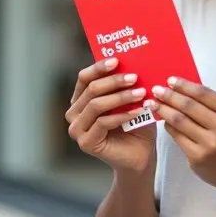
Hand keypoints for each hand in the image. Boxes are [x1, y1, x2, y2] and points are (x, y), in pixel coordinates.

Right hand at [65, 58, 155, 172]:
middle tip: (135, 77)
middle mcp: (74, 114)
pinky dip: (123, 114)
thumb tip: (134, 62)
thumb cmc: (135, 125)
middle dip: (114, 81)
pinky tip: (139, 110)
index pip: (84, 78)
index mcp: (81, 100)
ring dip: (121, 97)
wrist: (140, 155)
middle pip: (91, 90)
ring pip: (96, 105)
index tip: (117, 61)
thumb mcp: (130, 101)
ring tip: (141, 92)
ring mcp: (77, 130)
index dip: (98, 67)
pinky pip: (103, 122)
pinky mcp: (86, 143)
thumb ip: (126, 85)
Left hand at [147, 77, 215, 192]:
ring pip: (180, 121)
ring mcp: (210, 143)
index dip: (185, 85)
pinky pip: (178, 137)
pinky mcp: (198, 157)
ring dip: (164, 109)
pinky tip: (163, 121)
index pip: (204, 94)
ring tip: (153, 103)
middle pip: (190, 106)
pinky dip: (168, 126)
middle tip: (156, 89)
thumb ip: (213, 106)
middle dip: (170, 95)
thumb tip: (183, 90)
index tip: (170, 80)